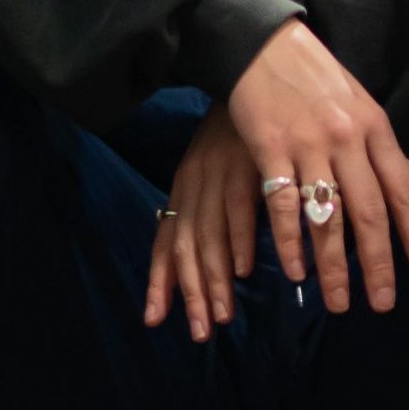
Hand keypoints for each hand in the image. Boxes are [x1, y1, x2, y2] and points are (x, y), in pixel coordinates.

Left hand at [143, 99, 258, 339]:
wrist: (252, 77)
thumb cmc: (238, 132)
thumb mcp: (215, 171)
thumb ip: (211, 212)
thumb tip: (216, 260)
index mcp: (184, 185)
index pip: (166, 240)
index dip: (160, 280)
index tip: (155, 319)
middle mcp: (194, 183)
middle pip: (186, 247)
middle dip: (190, 294)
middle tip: (199, 332)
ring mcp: (218, 174)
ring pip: (210, 236)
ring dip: (214, 280)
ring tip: (222, 316)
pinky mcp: (246, 165)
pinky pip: (239, 210)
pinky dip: (239, 242)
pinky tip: (242, 271)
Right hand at [226, 19, 408, 314]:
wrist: (260, 42)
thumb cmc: (311, 73)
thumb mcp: (356, 99)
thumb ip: (376, 141)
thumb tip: (403, 178)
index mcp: (374, 125)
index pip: (403, 189)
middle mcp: (346, 138)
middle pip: (369, 212)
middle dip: (378, 264)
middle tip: (381, 303)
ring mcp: (308, 144)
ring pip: (327, 218)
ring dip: (334, 267)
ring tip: (338, 302)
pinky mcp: (270, 148)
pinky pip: (283, 206)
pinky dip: (290, 243)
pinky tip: (295, 271)